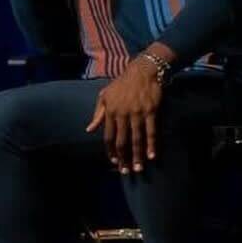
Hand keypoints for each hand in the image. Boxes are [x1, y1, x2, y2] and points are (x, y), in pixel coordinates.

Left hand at [85, 58, 161, 172]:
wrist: (142, 71)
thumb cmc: (122, 83)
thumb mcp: (105, 96)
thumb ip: (98, 114)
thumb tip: (89, 129)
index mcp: (110, 112)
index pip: (108, 137)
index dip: (110, 151)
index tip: (114, 162)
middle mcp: (122, 115)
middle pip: (122, 141)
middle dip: (123, 158)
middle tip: (126, 171)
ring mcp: (137, 114)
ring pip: (136, 139)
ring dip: (137, 155)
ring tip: (138, 168)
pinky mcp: (151, 111)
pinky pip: (151, 131)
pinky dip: (151, 144)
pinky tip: (151, 155)